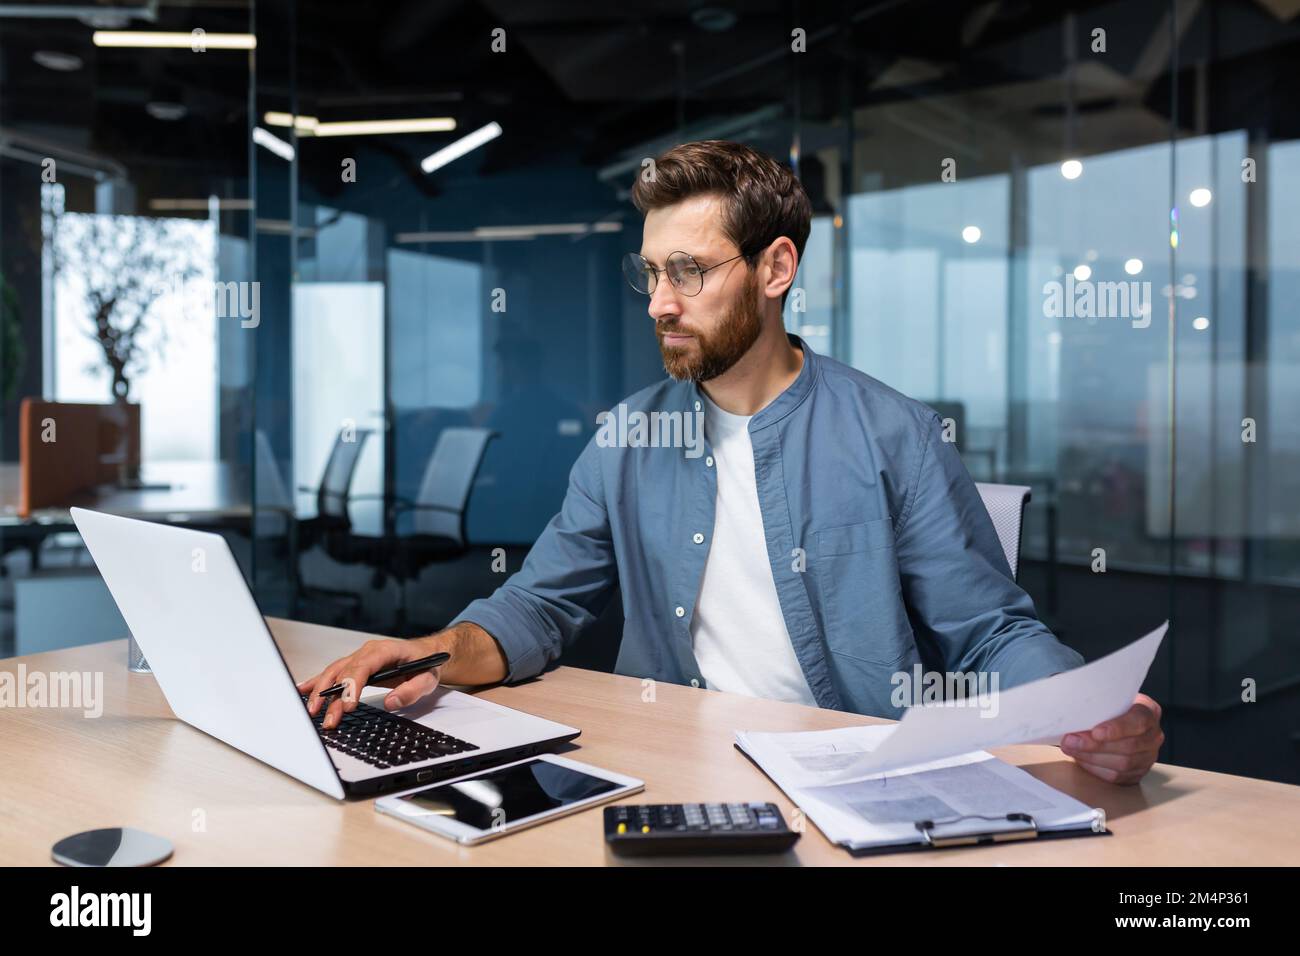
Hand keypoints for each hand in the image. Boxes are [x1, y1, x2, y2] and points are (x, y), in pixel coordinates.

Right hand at [296, 637, 442, 729]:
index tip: (347, 706)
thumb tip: (392, 702)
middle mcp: (367, 652)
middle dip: (333, 696)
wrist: (426, 653)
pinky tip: (302, 691)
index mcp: (384, 651)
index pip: (363, 667)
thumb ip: (412, 690)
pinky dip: (316, 682)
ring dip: (321, 692)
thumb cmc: (427, 664)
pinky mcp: (354, 666)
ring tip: (311, 711)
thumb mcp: (429, 678)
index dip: (352, 686)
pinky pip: (332, 673)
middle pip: (343, 672)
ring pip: (334, 673)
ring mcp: (358, 658)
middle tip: (329, 719)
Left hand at [1060, 693, 1163, 784]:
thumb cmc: (1109, 707)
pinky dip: (1095, 768)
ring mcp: (1148, 756)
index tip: (1095, 732)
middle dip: (1095, 746)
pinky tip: (1081, 759)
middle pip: (1128, 746)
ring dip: (1092, 758)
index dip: (1117, 728)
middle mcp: (1153, 735)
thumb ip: (1097, 704)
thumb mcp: (1107, 699)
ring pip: (1123, 764)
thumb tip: (1073, 713)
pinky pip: (1117, 776)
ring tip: (1071, 749)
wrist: (1116, 720)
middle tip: (1071, 741)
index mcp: (1149, 711)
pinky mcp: (1138, 772)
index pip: (1138, 721)